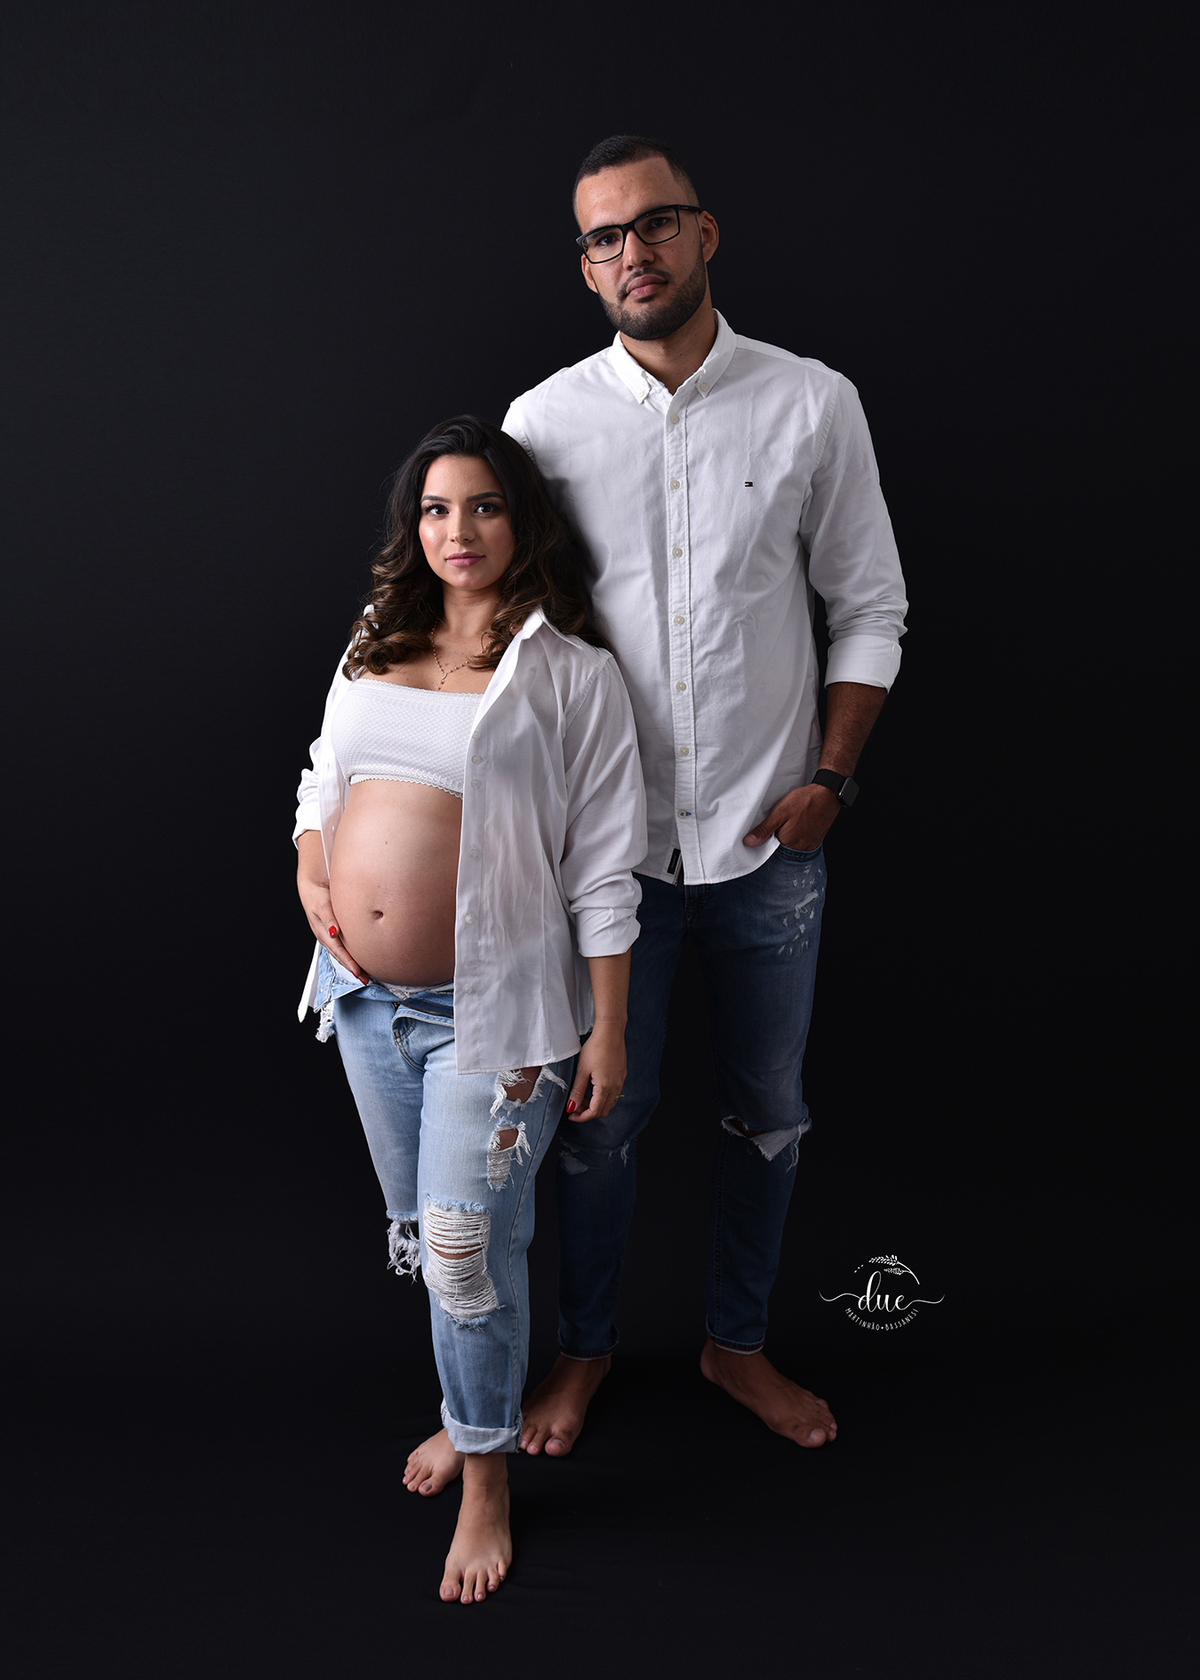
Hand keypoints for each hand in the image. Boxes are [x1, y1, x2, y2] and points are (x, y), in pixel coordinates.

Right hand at [296, 831, 370, 983]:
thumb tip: (335, 932)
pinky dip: (351, 952)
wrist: (312, 883)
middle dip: (353, 967)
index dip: (349, 962)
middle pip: (341, 955)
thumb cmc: (317, 892)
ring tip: (365, 972)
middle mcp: (327, 935)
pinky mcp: (335, 928)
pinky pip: (343, 944)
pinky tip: (359, 956)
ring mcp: (330, 933)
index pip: (338, 951)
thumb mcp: (322, 904)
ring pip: (342, 951)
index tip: (359, 973)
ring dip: (353, 962)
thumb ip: (329, 918)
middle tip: (366, 979)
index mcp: (324, 931)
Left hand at [565, 1021, 625, 1121]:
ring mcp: (620, 1081)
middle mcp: (616, 1086)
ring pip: (609, 1103)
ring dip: (596, 1104)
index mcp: (605, 1087)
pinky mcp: (622, 1075)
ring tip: (582, 1096)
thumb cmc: (596, 1047)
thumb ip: (577, 1091)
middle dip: (588, 1112)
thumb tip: (572, 1107)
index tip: (572, 1115)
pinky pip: (614, 1093)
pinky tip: (593, 1087)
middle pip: (603, 1110)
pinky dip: (603, 1096)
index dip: (582, 1117)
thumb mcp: (582, 1070)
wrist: (610, 1032)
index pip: (594, 1111)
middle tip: (575, 1106)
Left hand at [742, 782, 840, 851]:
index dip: (763, 843)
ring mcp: (809, 845)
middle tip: (775, 825)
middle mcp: (800, 848)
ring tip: (786, 824)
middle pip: (780, 849)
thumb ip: (764, 829)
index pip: (769, 851)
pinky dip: (795, 835)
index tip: (759, 835)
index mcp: (788, 843)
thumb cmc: (805, 801)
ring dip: (785, 837)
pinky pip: (800, 842)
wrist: (828, 794)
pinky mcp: (815, 840)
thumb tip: (749, 842)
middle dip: (774, 840)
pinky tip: (795, 825)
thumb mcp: (780, 812)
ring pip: (790, 846)